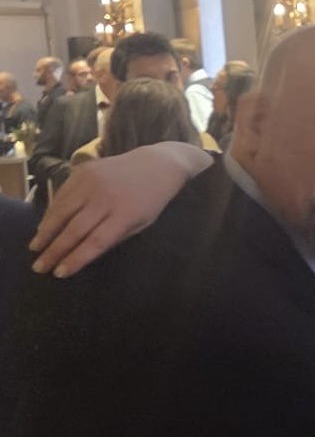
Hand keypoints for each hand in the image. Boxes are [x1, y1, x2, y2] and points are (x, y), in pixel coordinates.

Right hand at [29, 141, 210, 276]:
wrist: (158, 163)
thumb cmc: (151, 200)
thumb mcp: (142, 223)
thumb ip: (115, 237)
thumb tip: (84, 253)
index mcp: (125, 215)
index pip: (95, 242)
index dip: (76, 259)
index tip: (59, 273)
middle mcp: (106, 198)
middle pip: (75, 229)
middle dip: (54, 250)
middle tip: (39, 267)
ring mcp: (92, 182)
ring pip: (62, 210)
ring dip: (46, 231)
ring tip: (35, 248)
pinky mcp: (83, 170)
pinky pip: (62, 194)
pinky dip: (51, 211)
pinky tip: (44, 226)